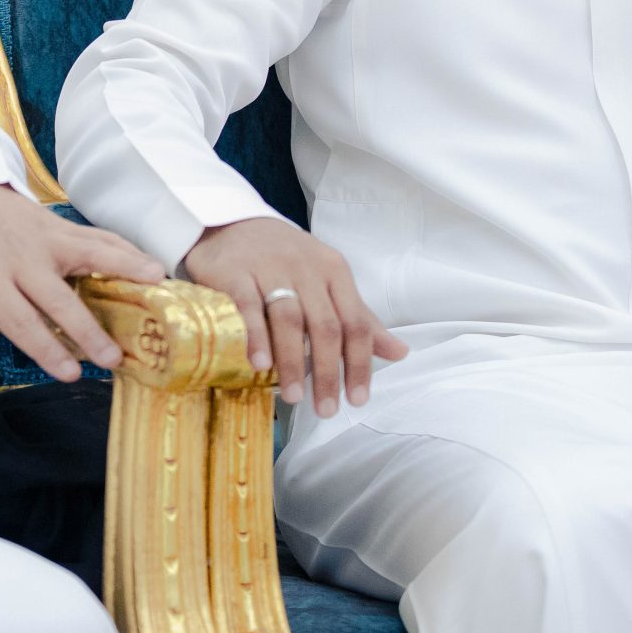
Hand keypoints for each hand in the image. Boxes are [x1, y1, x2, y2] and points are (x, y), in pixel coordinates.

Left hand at [0, 185, 164, 407]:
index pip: (20, 320)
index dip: (46, 348)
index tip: (70, 374)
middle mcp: (20, 259)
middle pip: (58, 297)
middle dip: (86, 328)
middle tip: (113, 357)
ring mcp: (45, 238)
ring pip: (89, 253)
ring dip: (125, 268)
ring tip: (157, 285)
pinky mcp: (61, 225)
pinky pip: (98, 236)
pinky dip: (127, 249)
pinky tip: (152, 265)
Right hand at [178, 216, 406, 415]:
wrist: (231, 223)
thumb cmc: (286, 260)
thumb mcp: (328, 281)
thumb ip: (359, 318)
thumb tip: (400, 353)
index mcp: (334, 271)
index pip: (355, 322)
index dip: (360, 363)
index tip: (357, 399)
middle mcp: (306, 268)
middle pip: (325, 325)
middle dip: (328, 372)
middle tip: (325, 409)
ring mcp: (269, 268)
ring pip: (289, 318)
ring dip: (293, 361)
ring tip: (293, 396)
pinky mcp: (235, 272)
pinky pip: (248, 307)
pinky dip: (256, 337)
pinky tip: (260, 365)